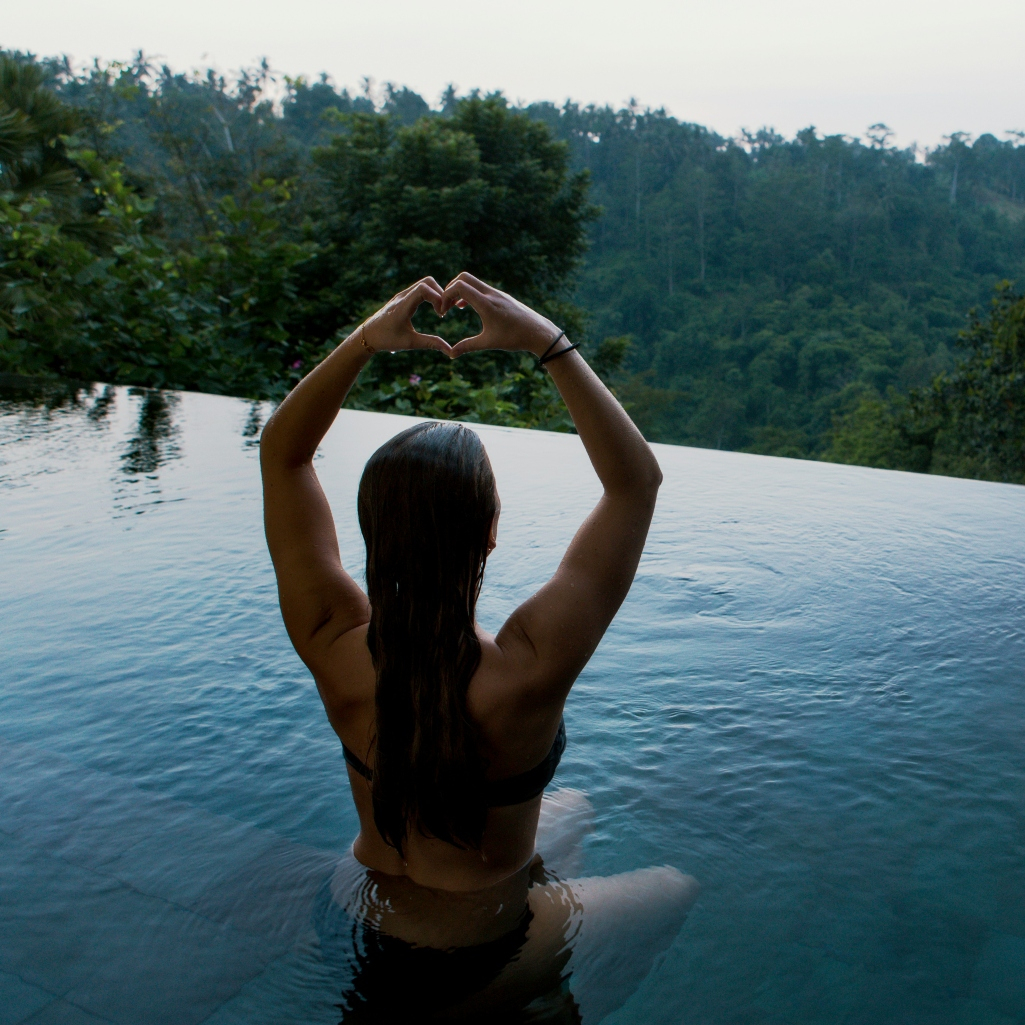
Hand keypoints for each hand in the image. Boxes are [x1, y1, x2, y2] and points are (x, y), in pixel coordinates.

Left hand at [362, 277, 453, 355]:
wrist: (368, 335)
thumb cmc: (387, 340)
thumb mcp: (410, 343)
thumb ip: (431, 344)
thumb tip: (450, 351)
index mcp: (403, 307)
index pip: (424, 289)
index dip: (438, 298)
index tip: (441, 314)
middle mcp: (402, 296)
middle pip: (428, 282)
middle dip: (440, 294)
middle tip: (443, 311)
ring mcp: (402, 295)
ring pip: (424, 283)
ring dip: (436, 294)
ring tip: (440, 311)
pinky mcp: (402, 296)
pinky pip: (420, 288)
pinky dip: (430, 295)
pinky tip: (433, 309)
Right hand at [440, 273, 558, 356]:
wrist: (538, 332)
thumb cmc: (514, 338)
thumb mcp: (488, 343)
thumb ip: (467, 346)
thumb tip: (450, 354)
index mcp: (486, 303)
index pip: (459, 287)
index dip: (445, 296)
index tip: (443, 311)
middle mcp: (491, 294)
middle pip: (463, 277)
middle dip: (450, 289)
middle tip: (445, 306)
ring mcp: (497, 293)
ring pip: (473, 282)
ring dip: (460, 291)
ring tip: (454, 307)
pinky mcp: (501, 296)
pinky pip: (481, 288)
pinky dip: (470, 293)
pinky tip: (466, 307)